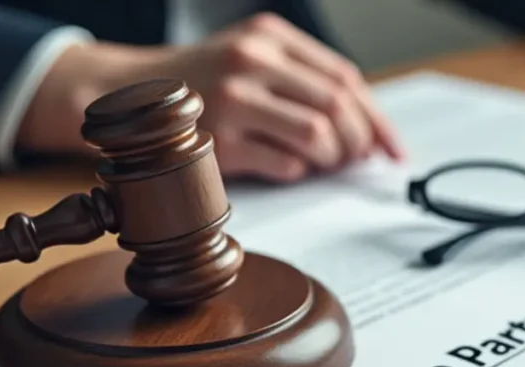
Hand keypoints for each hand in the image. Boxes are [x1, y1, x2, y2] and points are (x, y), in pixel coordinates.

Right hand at [18, 13, 403, 182]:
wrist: (134, 96)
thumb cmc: (205, 81)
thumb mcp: (254, 56)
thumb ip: (305, 79)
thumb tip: (367, 129)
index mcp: (269, 35)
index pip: (344, 76)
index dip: (376, 117)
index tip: (391, 147)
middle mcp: (251, 60)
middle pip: (336, 105)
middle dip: (357, 141)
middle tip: (356, 160)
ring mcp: (232, 101)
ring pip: (316, 135)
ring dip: (331, 159)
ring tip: (323, 164)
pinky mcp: (217, 141)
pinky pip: (284, 165)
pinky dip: (297, 173)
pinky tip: (287, 167)